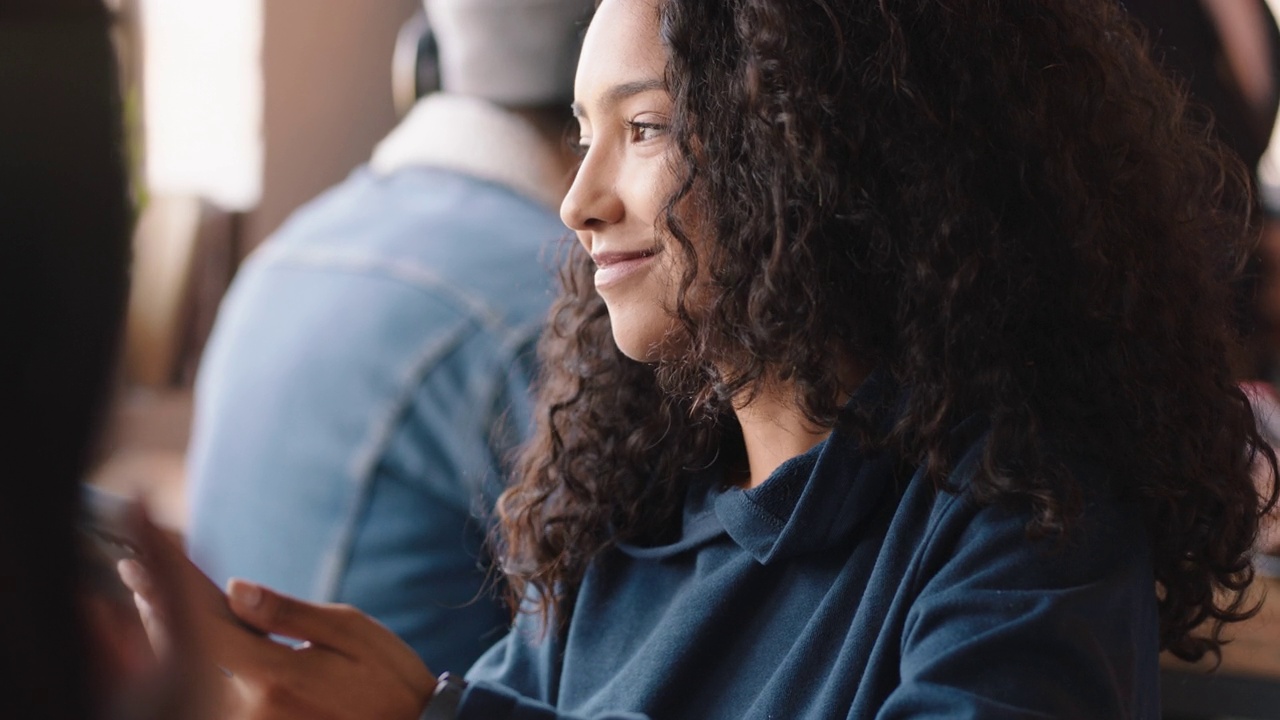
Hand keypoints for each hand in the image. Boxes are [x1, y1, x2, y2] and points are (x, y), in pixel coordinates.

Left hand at [117, 509, 435, 719]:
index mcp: (276, 674)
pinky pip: (208, 693)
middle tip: (131, 569)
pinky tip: (177, 639)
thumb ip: (288, 613)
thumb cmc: (388, 677)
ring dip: (163, 634)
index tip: (141, 558)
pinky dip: (186, 663)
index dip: (170, 587)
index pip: (207, 622)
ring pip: (190, 676)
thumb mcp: (351, 631)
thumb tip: (234, 590)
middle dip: (155, 606)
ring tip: (144, 597)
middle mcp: (251, 707)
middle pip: (184, 652)